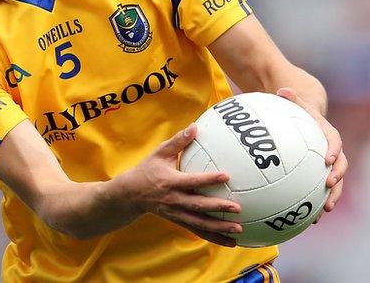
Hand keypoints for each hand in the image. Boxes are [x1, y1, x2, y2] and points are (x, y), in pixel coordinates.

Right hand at [116, 124, 242, 246]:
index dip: (208, 179)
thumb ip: (178, 141)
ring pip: (199, 223)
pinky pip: (197, 231)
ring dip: (219, 227)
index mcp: (170, 182)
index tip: (226, 177)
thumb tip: (195, 126)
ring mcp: (176, 212)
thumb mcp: (159, 153)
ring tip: (238, 228)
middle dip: (217, 207)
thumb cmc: (147, 170)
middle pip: (198, 206)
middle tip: (237, 208)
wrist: (130, 194)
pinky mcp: (178, 220)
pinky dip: (214, 238)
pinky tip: (230, 242)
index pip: (192, 181)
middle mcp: (173, 199)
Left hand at [276, 87, 346, 214]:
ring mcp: (328, 165)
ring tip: (323, 211)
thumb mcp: (296, 104)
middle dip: (337, 178)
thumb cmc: (300, 113)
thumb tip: (281, 89)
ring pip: (335, 183)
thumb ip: (291, 98)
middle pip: (340, 167)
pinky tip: (310, 219)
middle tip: (328, 187)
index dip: (333, 150)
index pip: (334, 142)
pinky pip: (321, 191)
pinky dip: (316, 204)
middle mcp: (332, 152)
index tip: (327, 159)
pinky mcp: (320, 175)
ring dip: (331, 197)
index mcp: (328, 135)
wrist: (308, 123)